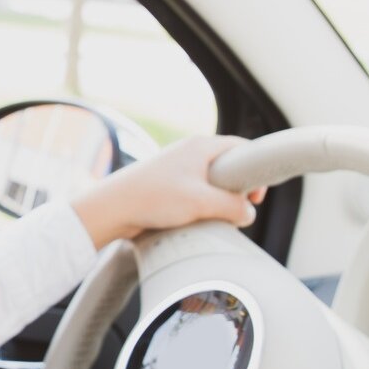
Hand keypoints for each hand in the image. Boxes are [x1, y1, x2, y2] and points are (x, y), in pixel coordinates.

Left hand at [69, 135, 267, 249]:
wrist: (112, 208)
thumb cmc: (154, 198)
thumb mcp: (201, 202)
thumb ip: (232, 206)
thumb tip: (249, 213)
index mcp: (201, 146)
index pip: (242, 148)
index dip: (255, 170)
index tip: (256, 197)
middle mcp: (190, 152)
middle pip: (228, 167)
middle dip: (237, 190)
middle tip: (236, 211)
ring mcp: (177, 168)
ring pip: (211, 183)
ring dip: (218, 201)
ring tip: (214, 219)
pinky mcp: (167, 186)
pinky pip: (195, 193)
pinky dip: (201, 206)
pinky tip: (196, 222)